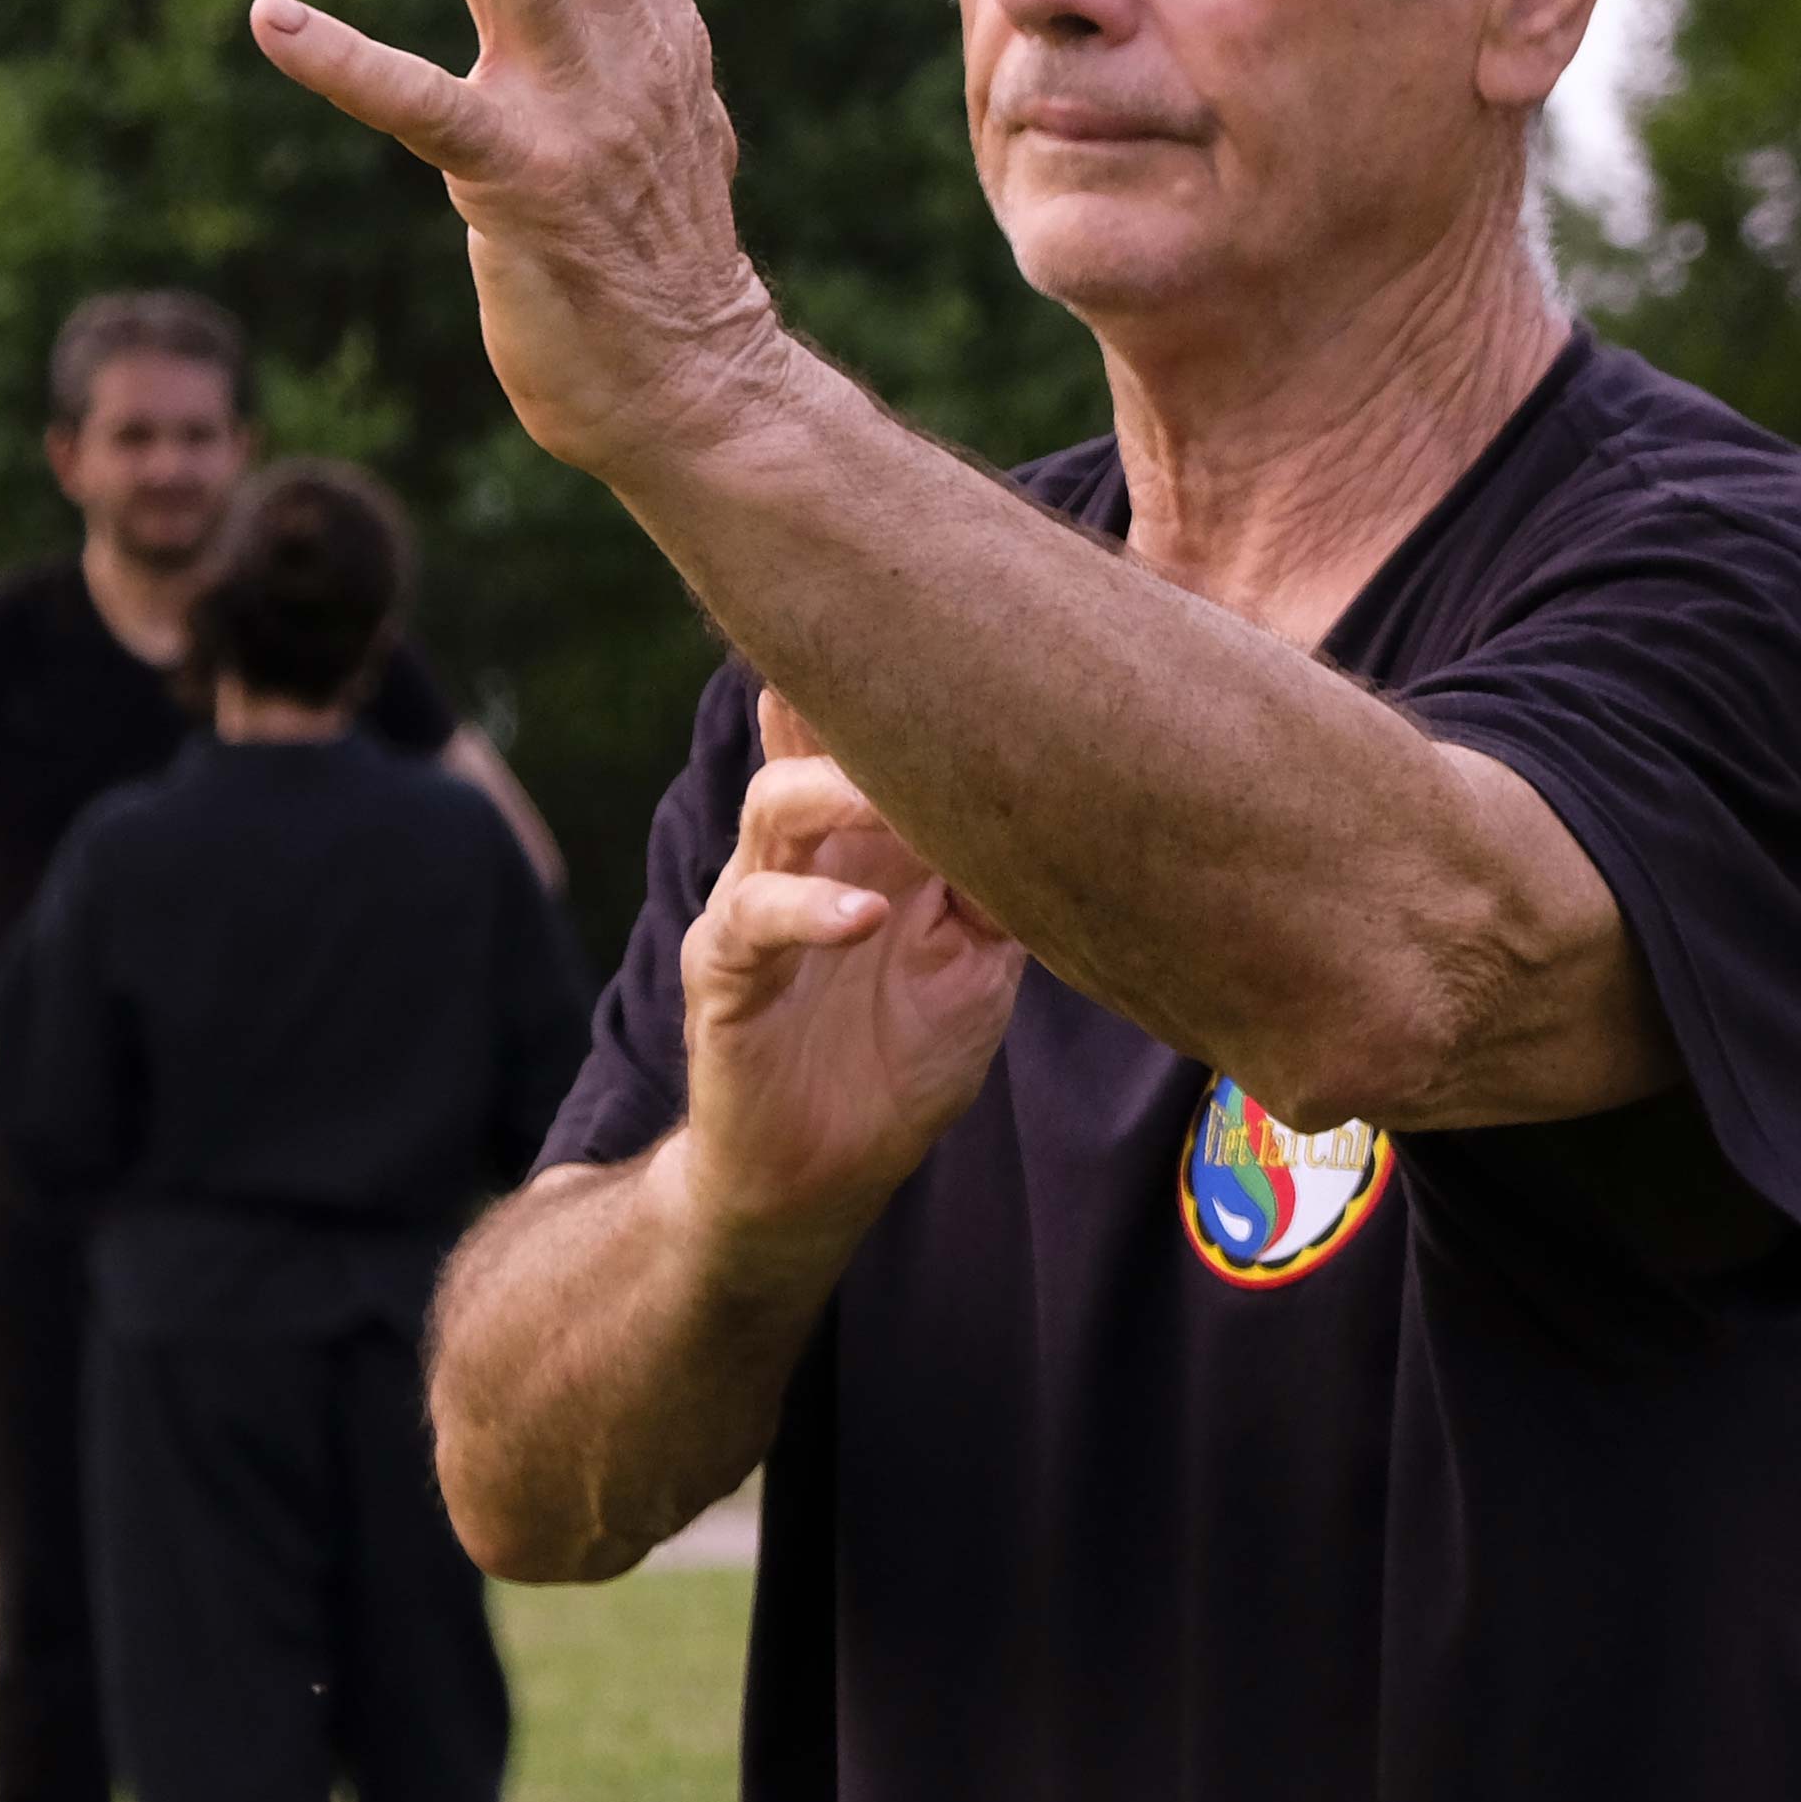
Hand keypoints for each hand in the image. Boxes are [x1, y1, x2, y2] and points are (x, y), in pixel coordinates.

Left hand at [246, 0, 781, 488]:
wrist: (700, 391)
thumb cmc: (668, 274)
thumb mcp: (672, 134)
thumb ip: (639, 56)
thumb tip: (635, 2)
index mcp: (659, 38)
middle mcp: (626, 56)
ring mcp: (576, 117)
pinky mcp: (515, 187)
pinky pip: (416, 106)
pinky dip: (340, 56)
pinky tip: (269, 13)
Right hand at [663, 697, 1025, 1267]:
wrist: (821, 1179)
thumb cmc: (897, 1061)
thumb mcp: (978, 969)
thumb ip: (1008, 892)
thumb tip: (1077, 818)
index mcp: (868, 841)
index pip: (869, 733)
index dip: (906, 678)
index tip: (973, 622)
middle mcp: (807, 853)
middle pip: (809, 737)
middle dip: (858, 701)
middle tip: (934, 678)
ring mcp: (755, 906)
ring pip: (773, 807)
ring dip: (838, 795)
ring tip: (898, 803)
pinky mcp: (722, 976)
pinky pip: (749, 921)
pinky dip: (808, 911)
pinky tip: (863, 920)